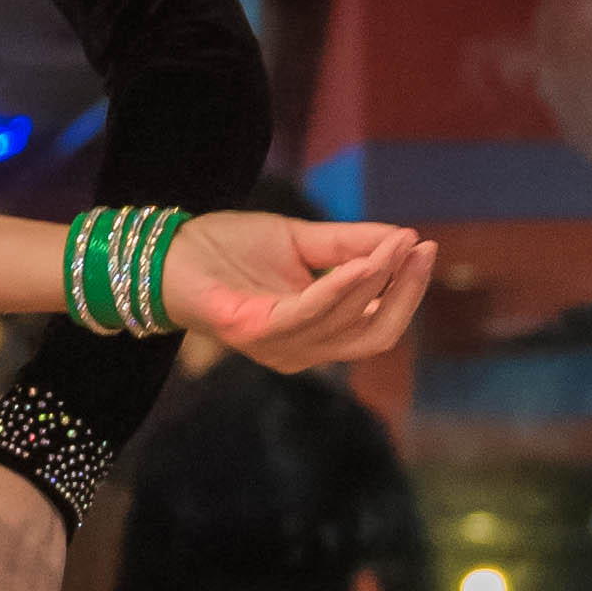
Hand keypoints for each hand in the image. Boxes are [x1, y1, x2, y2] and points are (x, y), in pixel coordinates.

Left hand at [168, 213, 434, 368]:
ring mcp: (277, 348)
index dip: (406, 290)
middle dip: (404, 292)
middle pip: (374, 335)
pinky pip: (307, 315)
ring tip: (395, 246)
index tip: (424, 247)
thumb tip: (403, 238)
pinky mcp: (252, 333)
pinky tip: (362, 266)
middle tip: (420, 249)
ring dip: (377, 283)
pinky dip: (340, 291)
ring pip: (347, 326)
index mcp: (316, 333)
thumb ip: (348, 245)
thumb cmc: (230, 250)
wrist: (167, 251)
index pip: (378, 324)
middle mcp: (301, 351)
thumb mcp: (301, 241)